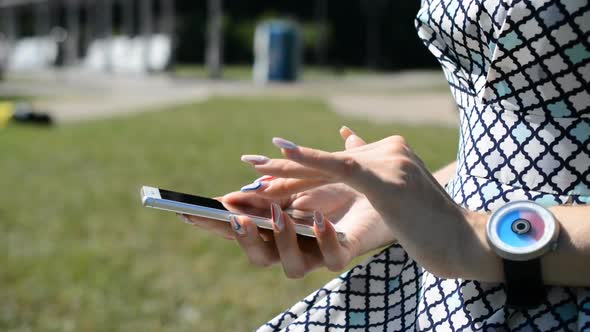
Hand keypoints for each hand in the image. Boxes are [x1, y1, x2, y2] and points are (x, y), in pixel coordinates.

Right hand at [183, 127, 395, 277]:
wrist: (391, 194)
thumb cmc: (346, 183)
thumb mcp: (312, 173)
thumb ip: (286, 172)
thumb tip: (250, 162)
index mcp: (280, 224)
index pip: (241, 228)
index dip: (216, 223)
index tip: (187, 210)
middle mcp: (295, 244)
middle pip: (256, 254)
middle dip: (240, 238)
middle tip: (233, 216)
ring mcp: (319, 253)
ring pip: (289, 265)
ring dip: (279, 240)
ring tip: (277, 214)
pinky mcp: (344, 254)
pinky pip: (331, 257)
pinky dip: (323, 238)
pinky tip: (321, 218)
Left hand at [250, 135, 476, 278]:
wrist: (468, 243)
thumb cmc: (434, 226)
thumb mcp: (403, 197)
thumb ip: (375, 168)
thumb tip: (349, 138)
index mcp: (390, 154)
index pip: (337, 161)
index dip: (302, 165)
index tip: (269, 168)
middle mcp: (388, 151)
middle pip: (327, 161)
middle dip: (287, 166)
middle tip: (251, 166)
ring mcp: (389, 161)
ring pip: (327, 166)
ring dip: (288, 172)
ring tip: (256, 173)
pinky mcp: (386, 178)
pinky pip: (340, 168)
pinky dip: (309, 160)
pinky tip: (282, 152)